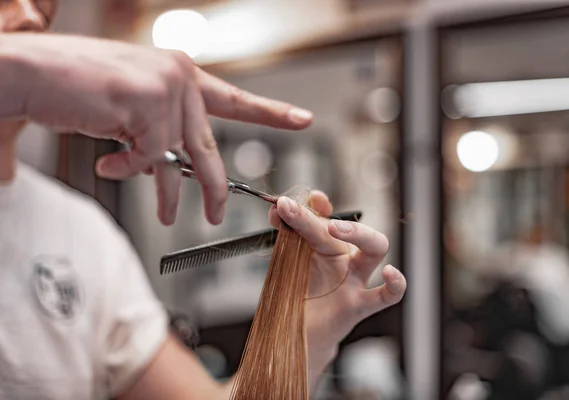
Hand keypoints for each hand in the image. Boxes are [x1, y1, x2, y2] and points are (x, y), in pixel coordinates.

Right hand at [2, 33, 311, 224]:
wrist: (28, 72)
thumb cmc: (74, 85)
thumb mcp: (130, 104)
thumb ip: (159, 127)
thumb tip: (170, 161)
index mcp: (180, 73)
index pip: (233, 99)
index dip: (270, 112)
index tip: (302, 119)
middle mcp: (179, 78)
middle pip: (207, 146)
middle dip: (212, 187)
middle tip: (216, 213)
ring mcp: (165, 90)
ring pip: (179, 159)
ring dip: (166, 192)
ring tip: (165, 214)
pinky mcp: (147, 106)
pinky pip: (148, 158)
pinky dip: (128, 168)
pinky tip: (108, 162)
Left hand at [268, 192, 405, 384]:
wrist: (297, 333)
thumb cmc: (295, 295)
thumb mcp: (286, 263)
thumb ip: (284, 235)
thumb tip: (276, 209)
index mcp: (324, 244)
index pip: (321, 216)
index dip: (306, 207)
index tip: (283, 204)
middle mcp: (342, 256)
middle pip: (343, 228)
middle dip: (320, 217)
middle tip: (293, 210)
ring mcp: (354, 279)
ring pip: (375, 247)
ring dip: (359, 233)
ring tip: (334, 227)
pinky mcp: (358, 305)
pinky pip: (386, 296)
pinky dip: (395, 284)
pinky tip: (391, 272)